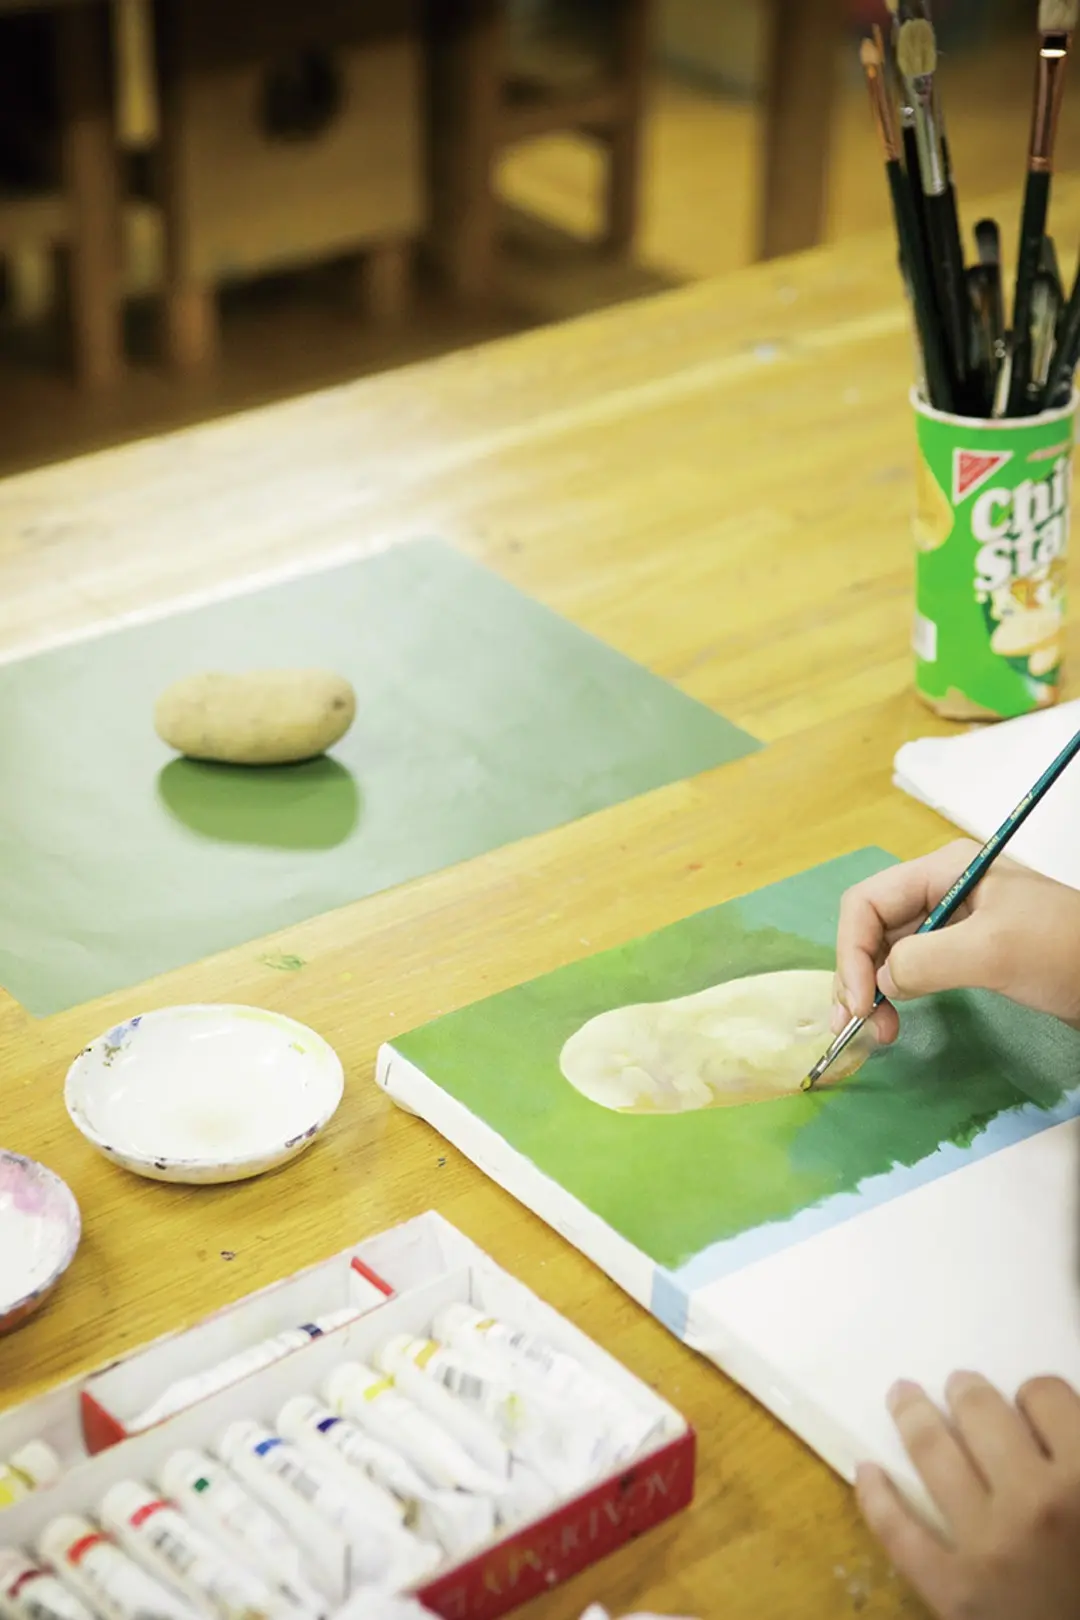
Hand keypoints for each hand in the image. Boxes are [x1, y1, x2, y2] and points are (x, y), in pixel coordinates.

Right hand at [833, 840, 1079, 1044]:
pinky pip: (912, 969)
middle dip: (856, 975)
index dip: (852, 952)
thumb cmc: (1063, 952)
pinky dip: (894, 994)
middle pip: (871, 928)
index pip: (868, 903)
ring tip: (876, 1032)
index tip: (859, 1003)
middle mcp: (940, 890)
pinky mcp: (965, 952)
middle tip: (856, 1026)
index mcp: (943, 870)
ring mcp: (953, 922)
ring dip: (870, 990)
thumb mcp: (992, 950)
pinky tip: (893, 1020)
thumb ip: (924, 960)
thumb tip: (880, 983)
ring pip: (887, 952)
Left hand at [857, 1374, 1079, 1619]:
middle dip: (968, 1394)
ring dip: (914, 1416)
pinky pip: (901, 1534)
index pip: (1047, 1397)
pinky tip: (865, 1471)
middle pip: (983, 1414)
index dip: (1039, 1397)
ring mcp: (987, 1547)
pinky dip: (876, 1498)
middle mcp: (1035, 1503)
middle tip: (959, 1386)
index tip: (1034, 1408)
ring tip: (904, 1397)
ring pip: (934, 1454)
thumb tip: (1059, 1425)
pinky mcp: (953, 1593)